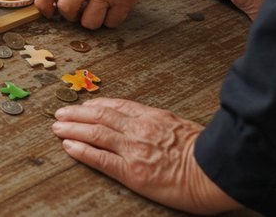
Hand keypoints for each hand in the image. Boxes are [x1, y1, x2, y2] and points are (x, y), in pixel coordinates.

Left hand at [36, 0, 157, 28]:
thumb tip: (52, 1)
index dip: (42, 4)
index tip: (47, 12)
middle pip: (66, 9)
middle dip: (69, 16)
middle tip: (76, 12)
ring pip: (88, 22)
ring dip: (91, 21)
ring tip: (95, 11)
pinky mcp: (125, 0)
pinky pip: (110, 23)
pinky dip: (110, 20)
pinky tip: (111, 9)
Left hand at [51, 98, 241, 214]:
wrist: (218, 171)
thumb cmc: (210, 153)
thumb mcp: (185, 128)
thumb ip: (165, 125)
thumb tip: (158, 125)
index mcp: (154, 117)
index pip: (118, 106)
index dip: (97, 105)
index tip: (85, 105)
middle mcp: (139, 130)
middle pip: (101, 116)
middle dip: (78, 113)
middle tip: (61, 113)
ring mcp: (133, 149)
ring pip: (95, 133)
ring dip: (72, 128)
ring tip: (57, 127)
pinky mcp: (131, 171)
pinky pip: (100, 158)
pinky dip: (81, 150)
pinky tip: (68, 146)